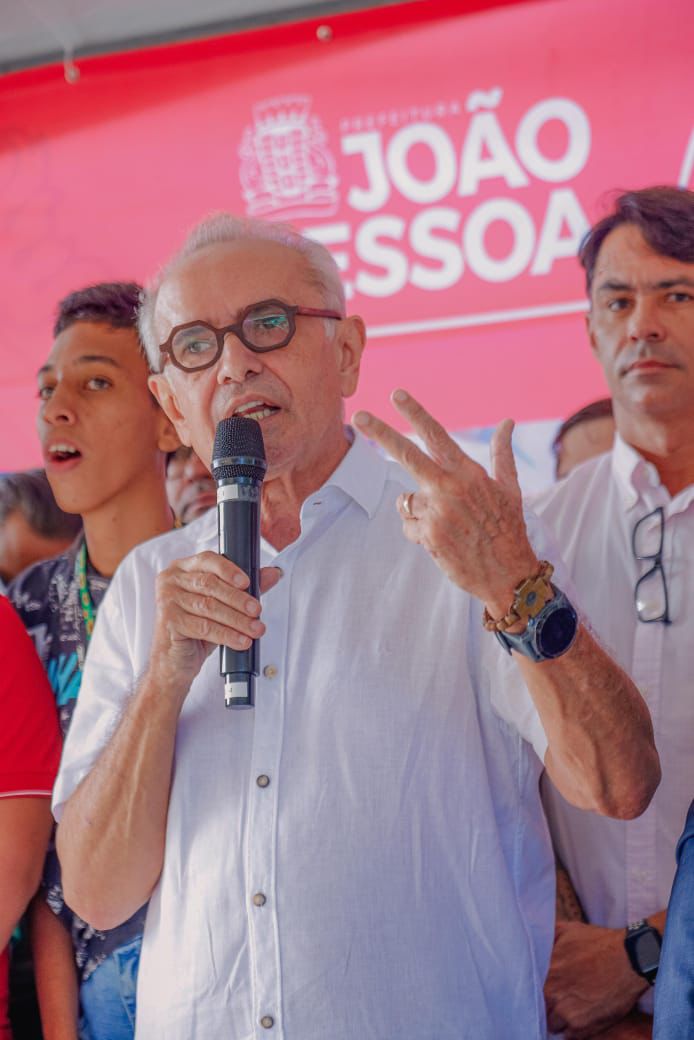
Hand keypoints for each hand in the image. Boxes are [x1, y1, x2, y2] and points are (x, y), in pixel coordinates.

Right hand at [149, 551, 281, 695]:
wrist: (175, 661)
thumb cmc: (196, 629)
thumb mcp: (221, 605)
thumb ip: (244, 587)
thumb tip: (272, 574)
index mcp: (182, 568)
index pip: (208, 560)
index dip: (229, 570)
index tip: (247, 583)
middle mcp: (171, 580)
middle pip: (210, 584)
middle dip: (238, 599)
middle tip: (257, 611)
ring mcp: (167, 600)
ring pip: (209, 607)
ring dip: (237, 619)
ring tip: (255, 629)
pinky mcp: (169, 622)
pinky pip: (204, 627)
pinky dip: (227, 635)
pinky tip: (241, 640)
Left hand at [353, 389, 537, 615]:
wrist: (508, 574)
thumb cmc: (509, 529)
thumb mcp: (510, 488)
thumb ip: (502, 453)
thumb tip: (507, 421)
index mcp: (469, 473)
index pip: (437, 436)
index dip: (416, 413)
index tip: (397, 395)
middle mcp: (451, 487)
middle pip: (407, 454)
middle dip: (381, 433)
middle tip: (359, 416)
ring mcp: (437, 511)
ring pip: (406, 500)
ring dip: (418, 510)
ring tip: (447, 525)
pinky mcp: (428, 534)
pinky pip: (408, 525)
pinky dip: (419, 532)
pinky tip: (442, 540)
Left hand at [545, 921, 647, 1038]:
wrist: (628, 959)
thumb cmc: (598, 943)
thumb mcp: (567, 930)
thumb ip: (546, 936)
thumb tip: (534, 935)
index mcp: (545, 971)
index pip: (530, 987)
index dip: (536, 988)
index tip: (544, 987)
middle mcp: (552, 993)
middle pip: (540, 1007)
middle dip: (546, 1003)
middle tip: (558, 998)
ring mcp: (566, 1012)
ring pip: (552, 1024)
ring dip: (557, 1019)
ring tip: (568, 1009)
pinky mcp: (583, 1027)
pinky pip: (569, 1036)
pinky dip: (571, 1030)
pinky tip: (578, 1018)